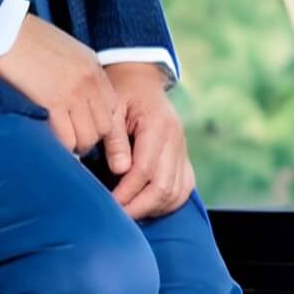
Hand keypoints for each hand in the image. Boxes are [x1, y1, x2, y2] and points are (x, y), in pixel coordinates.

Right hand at [0, 15, 132, 169]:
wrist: (5, 30)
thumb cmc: (27, 40)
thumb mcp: (65, 51)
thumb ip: (77, 74)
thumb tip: (75, 100)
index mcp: (93, 66)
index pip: (112, 107)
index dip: (98, 123)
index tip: (81, 128)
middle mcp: (89, 81)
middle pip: (104, 126)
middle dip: (88, 139)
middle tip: (69, 140)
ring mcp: (74, 92)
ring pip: (87, 138)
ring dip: (73, 146)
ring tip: (57, 144)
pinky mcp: (53, 102)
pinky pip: (66, 138)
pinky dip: (58, 147)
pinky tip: (46, 141)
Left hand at [103, 62, 194, 221]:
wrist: (141, 78)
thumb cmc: (122, 92)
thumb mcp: (111, 108)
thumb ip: (115, 139)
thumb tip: (119, 171)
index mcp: (157, 125)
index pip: (145, 169)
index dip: (126, 192)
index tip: (108, 203)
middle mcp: (175, 139)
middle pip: (164, 186)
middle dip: (139, 206)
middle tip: (117, 216)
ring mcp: (182, 148)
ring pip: (177, 191)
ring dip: (153, 207)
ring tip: (130, 212)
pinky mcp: (183, 155)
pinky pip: (184, 187)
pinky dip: (168, 202)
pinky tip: (149, 205)